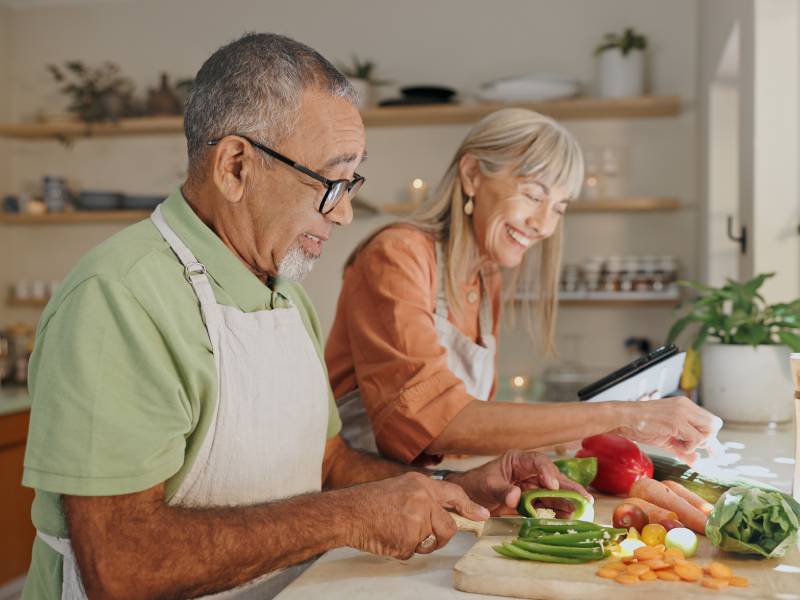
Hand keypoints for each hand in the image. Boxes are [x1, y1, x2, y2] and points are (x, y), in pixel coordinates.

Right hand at [345, 472, 487, 559]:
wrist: (348, 512)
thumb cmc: (370, 502)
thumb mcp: (401, 488)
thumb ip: (424, 498)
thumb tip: (444, 515)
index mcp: (421, 484)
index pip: (454, 494)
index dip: (470, 506)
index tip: (483, 515)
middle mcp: (423, 499)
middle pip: (448, 527)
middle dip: (440, 537)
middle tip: (422, 535)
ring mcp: (417, 519)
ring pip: (431, 542)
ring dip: (417, 543)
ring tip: (395, 530)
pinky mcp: (409, 538)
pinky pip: (413, 551)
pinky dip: (401, 549)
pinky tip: (388, 536)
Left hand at [448, 450, 591, 515]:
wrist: (470, 497)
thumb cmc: (477, 485)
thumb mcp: (488, 486)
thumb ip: (502, 491)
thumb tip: (515, 497)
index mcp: (518, 461)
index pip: (538, 462)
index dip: (547, 472)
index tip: (552, 485)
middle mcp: (529, 471)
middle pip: (552, 477)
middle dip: (568, 487)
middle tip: (584, 498)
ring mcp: (532, 485)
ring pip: (554, 492)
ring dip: (567, 501)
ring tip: (582, 510)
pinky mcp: (532, 499)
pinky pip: (548, 504)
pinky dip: (558, 511)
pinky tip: (568, 517)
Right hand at [612, 396, 717, 463]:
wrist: (623, 418)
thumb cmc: (641, 426)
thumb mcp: (666, 437)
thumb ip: (683, 448)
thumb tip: (697, 461)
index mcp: (684, 406)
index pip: (709, 420)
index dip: (712, 438)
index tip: (715, 453)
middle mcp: (686, 406)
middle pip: (715, 424)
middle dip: (709, 440)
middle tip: (695, 449)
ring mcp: (682, 412)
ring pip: (709, 431)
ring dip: (697, 444)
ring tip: (679, 446)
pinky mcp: (677, 421)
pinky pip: (696, 439)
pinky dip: (689, 447)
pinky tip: (675, 445)